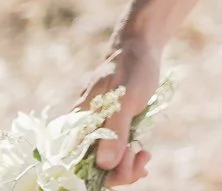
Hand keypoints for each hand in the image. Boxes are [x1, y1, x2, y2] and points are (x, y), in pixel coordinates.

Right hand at [81, 35, 161, 184]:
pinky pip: (116, 154)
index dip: (100, 173)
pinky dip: (129, 160)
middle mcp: (84, 130)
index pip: (77, 163)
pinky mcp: (112, 129)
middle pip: (93, 168)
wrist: (140, 48)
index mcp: (79, 123)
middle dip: (119, 171)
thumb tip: (104, 165)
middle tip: (142, 157)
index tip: (126, 165)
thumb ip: (115, 131)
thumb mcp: (126, 99)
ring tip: (145, 155)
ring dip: (126, 167)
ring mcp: (98, 130)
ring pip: (106, 164)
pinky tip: (144, 154)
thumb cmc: (130, 69)